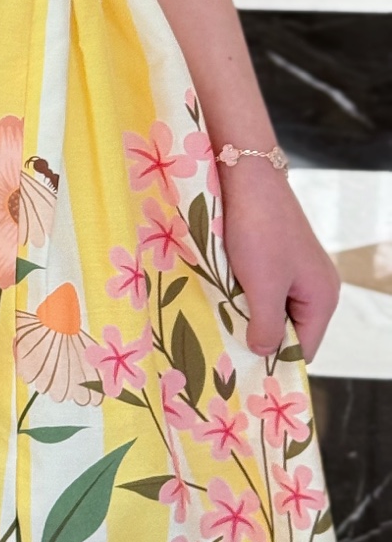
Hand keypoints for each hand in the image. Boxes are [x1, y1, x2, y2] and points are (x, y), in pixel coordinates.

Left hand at [220, 159, 340, 361]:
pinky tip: (221, 287)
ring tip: (220, 312)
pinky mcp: (274, 251)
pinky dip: (242, 287)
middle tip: (225, 339)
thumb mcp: (262, 286)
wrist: (246, 175)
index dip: (276, 359)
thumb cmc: (258, 231)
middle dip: (258, 332)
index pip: (304, 347)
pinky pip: (260, 283)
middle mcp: (314, 284)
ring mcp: (294, 266)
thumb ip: (265, 325)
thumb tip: (265, 353)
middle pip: (287, 327)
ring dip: (246, 308)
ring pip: (269, 304)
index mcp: (321, 298)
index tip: (243, 366)